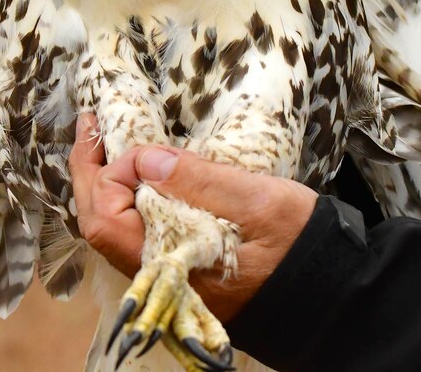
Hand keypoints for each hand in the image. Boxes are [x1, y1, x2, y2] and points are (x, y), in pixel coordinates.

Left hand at [69, 113, 317, 320]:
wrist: (330, 291)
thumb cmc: (300, 246)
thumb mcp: (258, 203)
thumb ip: (201, 181)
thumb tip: (145, 158)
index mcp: (172, 264)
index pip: (108, 219)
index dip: (111, 175)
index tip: (141, 146)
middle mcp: (161, 277)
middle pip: (100, 227)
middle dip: (90, 175)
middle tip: (90, 129)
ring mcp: (170, 276)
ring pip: (116, 231)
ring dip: (105, 187)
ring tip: (106, 146)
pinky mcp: (184, 270)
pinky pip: (138, 234)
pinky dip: (128, 202)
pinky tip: (138, 177)